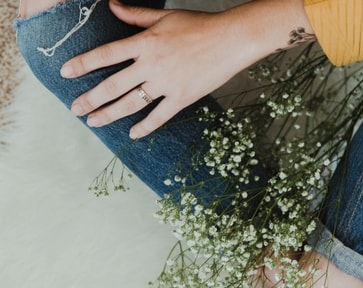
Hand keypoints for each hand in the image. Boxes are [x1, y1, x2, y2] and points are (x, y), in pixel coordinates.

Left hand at [61, 0, 257, 138]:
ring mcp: (166, 84)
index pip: (107, 55)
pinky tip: (132, 134)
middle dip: (91, 98)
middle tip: (75, 109)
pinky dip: (145, 126)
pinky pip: (159, 116)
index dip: (84, 64)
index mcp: (145, 42)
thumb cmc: (199, 26)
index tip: (66, 73)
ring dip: (109, 114)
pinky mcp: (181, 98)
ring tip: (93, 122)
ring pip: (132, 103)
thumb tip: (111, 6)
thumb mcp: (165, 16)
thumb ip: (136, 15)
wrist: (230, 40)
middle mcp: (151, 65)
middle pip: (114, 85)